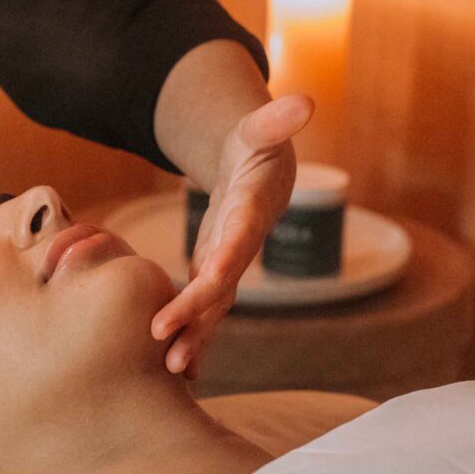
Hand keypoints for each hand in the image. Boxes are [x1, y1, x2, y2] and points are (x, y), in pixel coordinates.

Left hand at [150, 93, 314, 379]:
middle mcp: (239, 247)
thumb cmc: (255, 147)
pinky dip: (191, 338)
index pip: (237, 241)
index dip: (223, 261)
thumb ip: (276, 121)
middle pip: (220, 287)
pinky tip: (177, 372)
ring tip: (173, 371)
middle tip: (168, 343)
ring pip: (211, 309)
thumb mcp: (259, 130)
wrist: (260, 173)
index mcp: (248, 213)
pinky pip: (202, 312)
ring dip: (193, 338)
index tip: (203, 281)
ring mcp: (227, 265)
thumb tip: (306, 102)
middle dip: (195, 315)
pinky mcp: (213, 275)